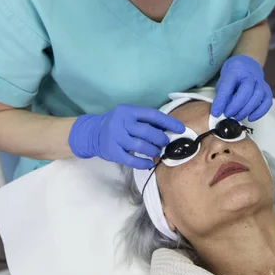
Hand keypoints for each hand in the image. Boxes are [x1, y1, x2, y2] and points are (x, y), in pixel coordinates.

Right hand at [69, 104, 184, 169]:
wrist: (93, 133)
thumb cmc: (119, 124)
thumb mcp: (130, 116)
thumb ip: (146, 121)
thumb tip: (171, 129)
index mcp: (128, 110)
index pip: (153, 115)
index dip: (169, 122)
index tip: (181, 129)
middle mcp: (121, 122)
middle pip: (147, 131)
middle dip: (161, 138)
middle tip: (165, 142)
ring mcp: (115, 137)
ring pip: (140, 146)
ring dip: (153, 151)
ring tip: (157, 152)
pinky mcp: (112, 152)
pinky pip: (131, 160)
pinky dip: (143, 163)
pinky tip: (149, 163)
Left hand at [211, 55, 272, 121]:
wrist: (247, 66)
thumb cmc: (233, 75)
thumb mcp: (223, 81)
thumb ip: (222, 94)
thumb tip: (221, 111)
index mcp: (235, 71)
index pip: (228, 86)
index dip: (221, 101)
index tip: (215, 112)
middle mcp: (250, 75)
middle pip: (246, 90)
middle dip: (236, 106)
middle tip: (228, 114)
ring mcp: (260, 82)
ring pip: (257, 96)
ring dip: (247, 110)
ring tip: (237, 117)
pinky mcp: (266, 89)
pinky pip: (267, 102)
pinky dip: (259, 112)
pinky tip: (251, 117)